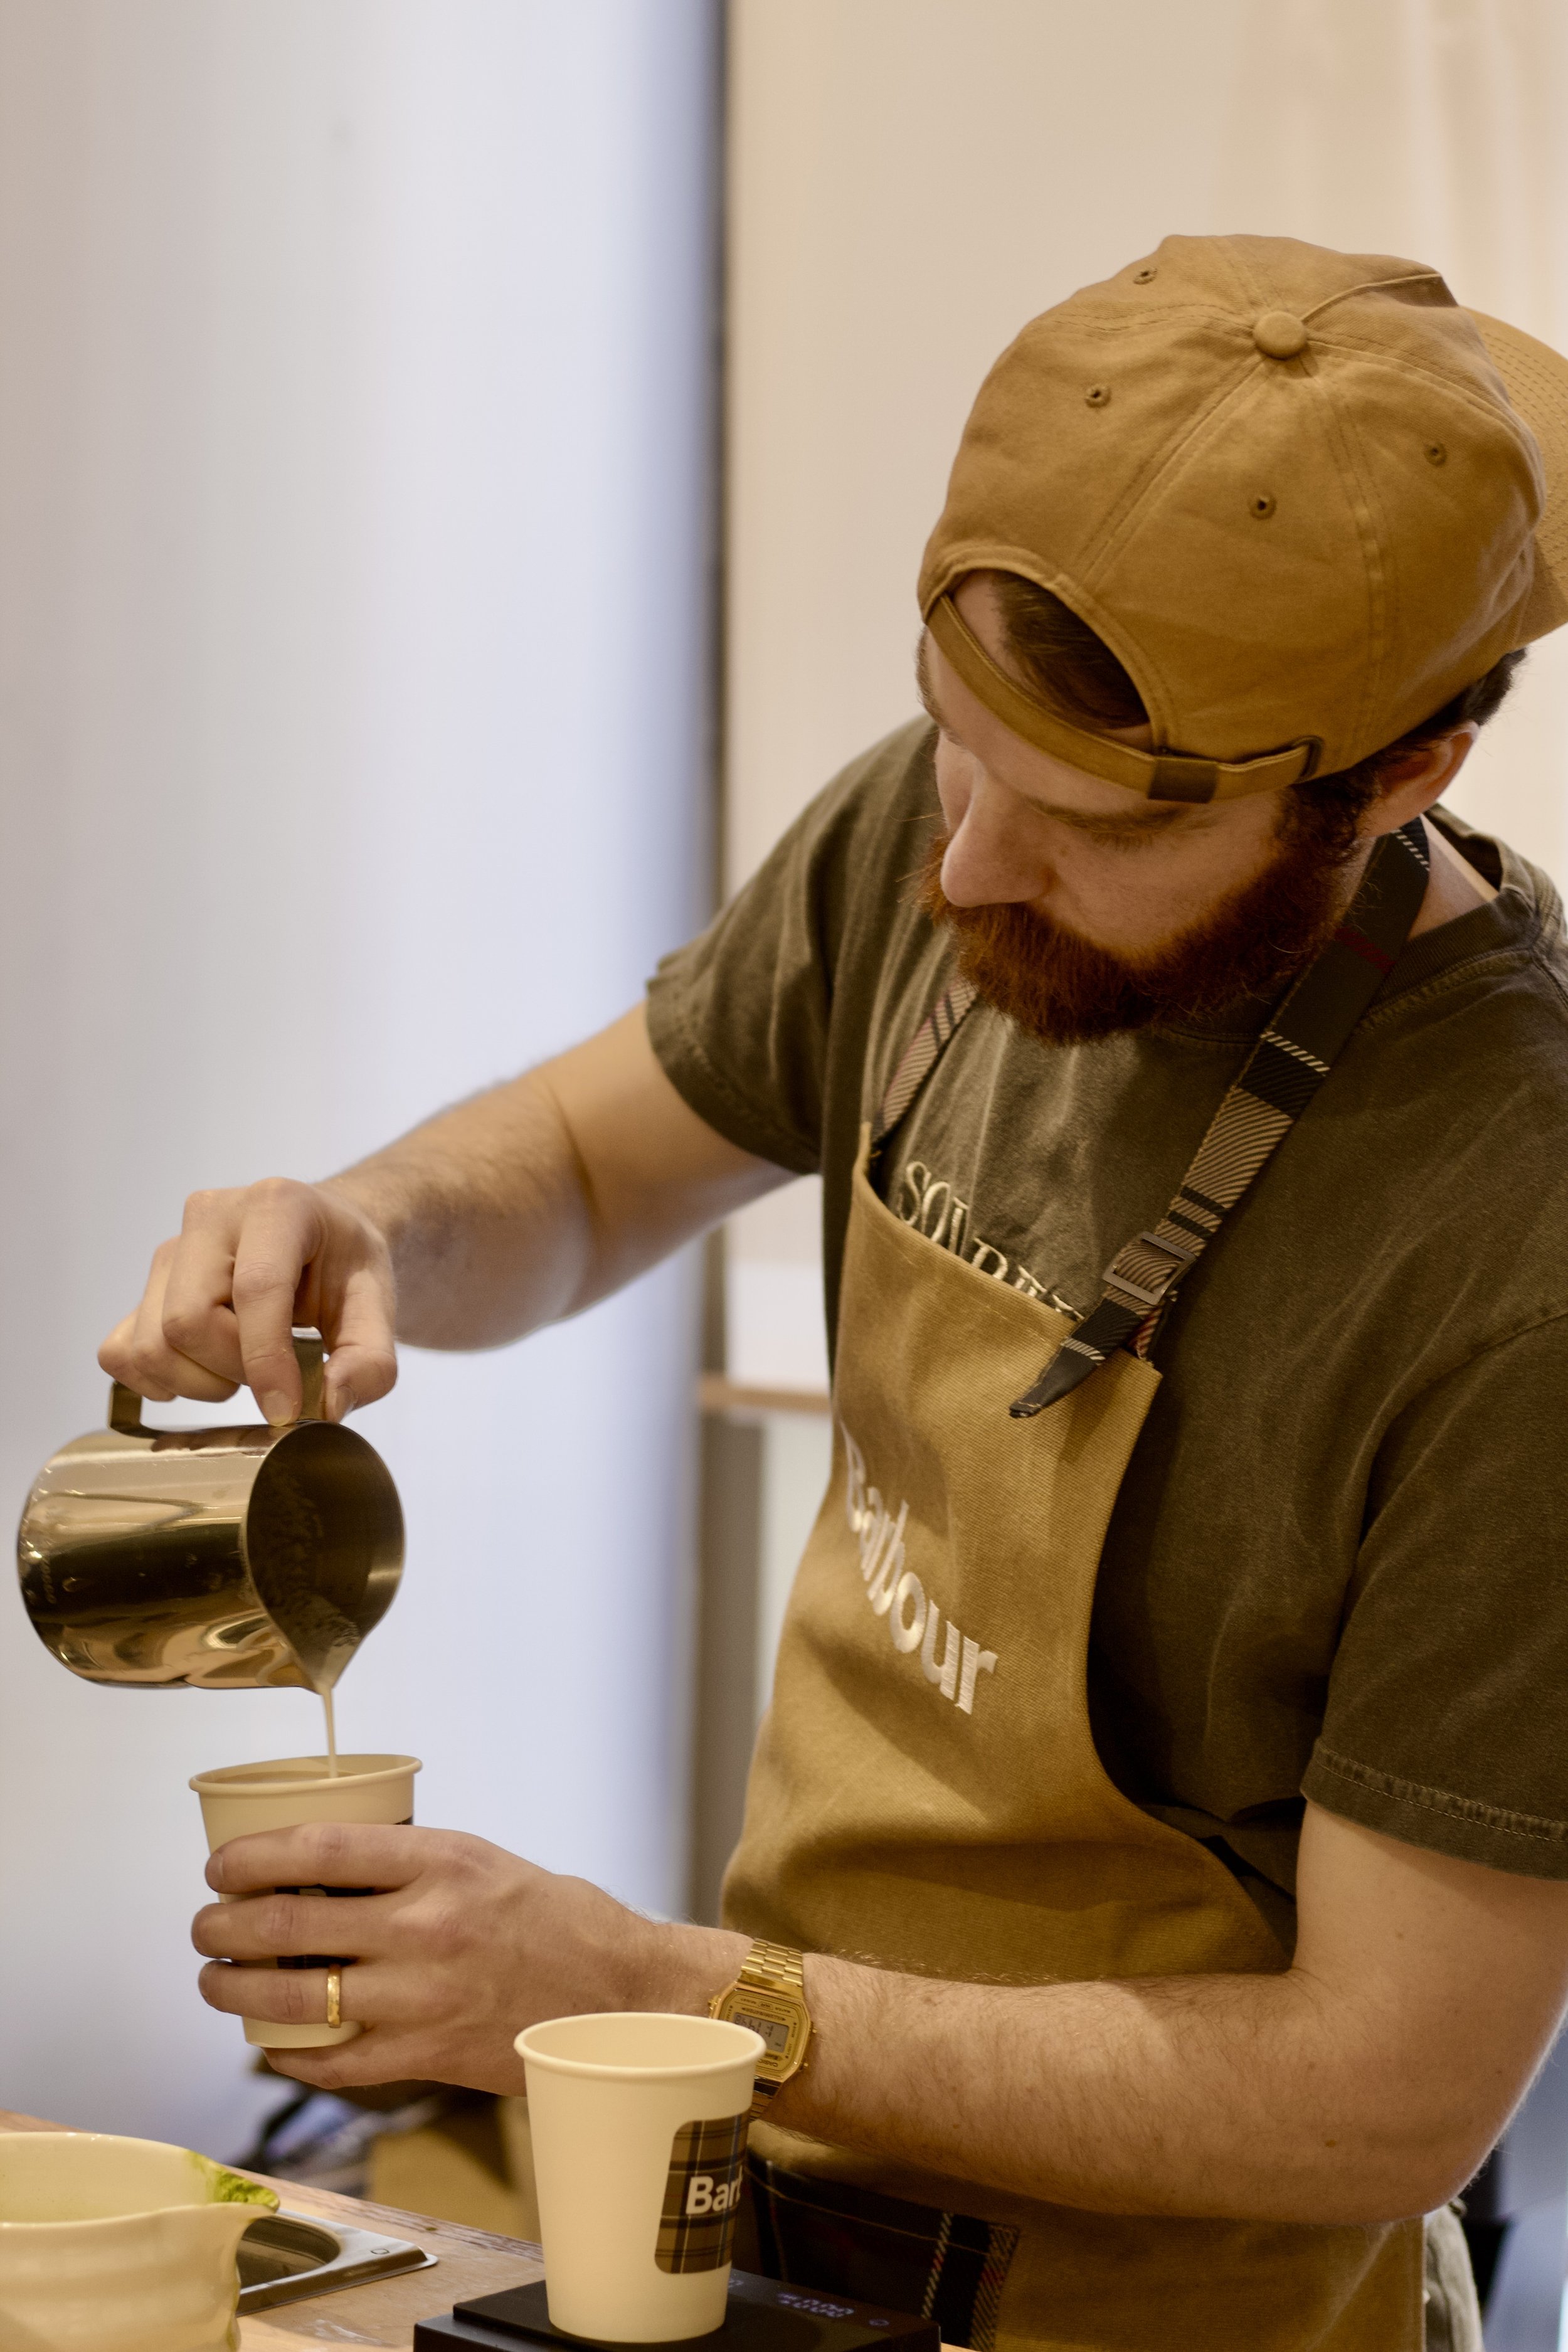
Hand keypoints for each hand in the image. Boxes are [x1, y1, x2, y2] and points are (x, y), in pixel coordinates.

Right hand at [99, 1177, 395, 1422]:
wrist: (321, 1241)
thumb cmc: (345, 1269)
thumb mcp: (378, 1308)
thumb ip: (369, 1361)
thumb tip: (326, 1404)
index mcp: (277, 1205)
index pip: (255, 1290)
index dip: (265, 1361)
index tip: (285, 1411)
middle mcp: (210, 1216)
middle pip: (188, 1321)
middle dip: (233, 1370)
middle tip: (276, 1374)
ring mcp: (169, 1249)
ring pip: (151, 1343)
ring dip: (198, 1380)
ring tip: (244, 1368)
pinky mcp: (146, 1286)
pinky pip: (120, 1351)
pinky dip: (155, 1380)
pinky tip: (200, 1374)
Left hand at [190, 1823, 746, 2093]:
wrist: (619, 1995)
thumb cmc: (552, 1919)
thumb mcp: (480, 1859)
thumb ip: (405, 1863)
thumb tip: (316, 1866)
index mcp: (440, 1862)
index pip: (317, 1849)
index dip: (250, 1856)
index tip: (220, 1864)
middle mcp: (425, 1926)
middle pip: (287, 1923)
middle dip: (222, 1924)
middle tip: (205, 1924)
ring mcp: (422, 1998)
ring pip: (293, 1998)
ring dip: (234, 1990)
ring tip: (216, 1980)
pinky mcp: (427, 2057)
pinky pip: (332, 2063)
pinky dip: (287, 2054)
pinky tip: (269, 2043)